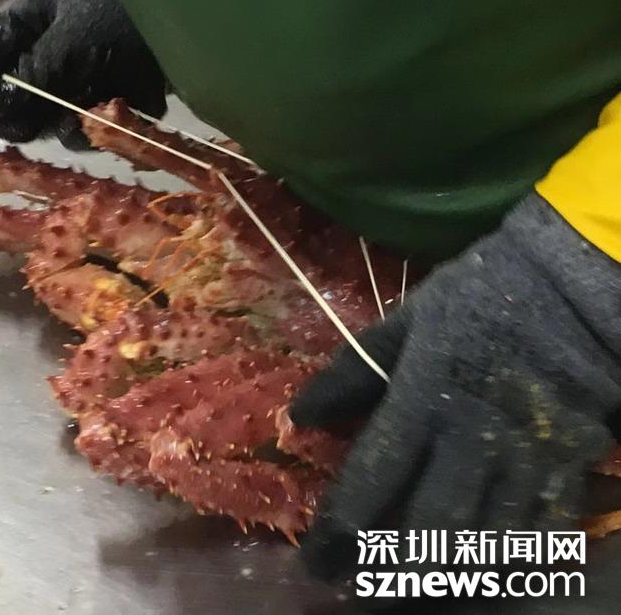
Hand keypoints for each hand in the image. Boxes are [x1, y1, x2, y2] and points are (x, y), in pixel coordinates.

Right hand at [0, 0, 166, 147]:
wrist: (196, 20)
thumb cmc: (124, 20)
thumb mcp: (68, 47)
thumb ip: (28, 83)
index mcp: (30, 20)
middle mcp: (53, 48)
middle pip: (16, 99)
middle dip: (25, 117)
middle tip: (42, 120)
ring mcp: (85, 72)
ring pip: (55, 119)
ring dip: (68, 125)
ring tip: (96, 106)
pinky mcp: (115, 93)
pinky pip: (92, 125)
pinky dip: (100, 126)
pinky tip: (122, 111)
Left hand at [290, 195, 620, 577]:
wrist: (573, 285)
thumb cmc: (478, 299)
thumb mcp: (405, 322)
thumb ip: (350, 373)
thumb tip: (296, 417)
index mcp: (423, 401)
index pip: (370, 484)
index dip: (338, 532)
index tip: (315, 562)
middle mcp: (472, 441)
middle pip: (428, 530)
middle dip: (392, 572)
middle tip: (364, 591)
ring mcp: (525, 458)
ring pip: (484, 543)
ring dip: (446, 577)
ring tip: (414, 592)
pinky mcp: (568, 464)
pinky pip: (538, 531)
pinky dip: (506, 560)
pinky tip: (481, 575)